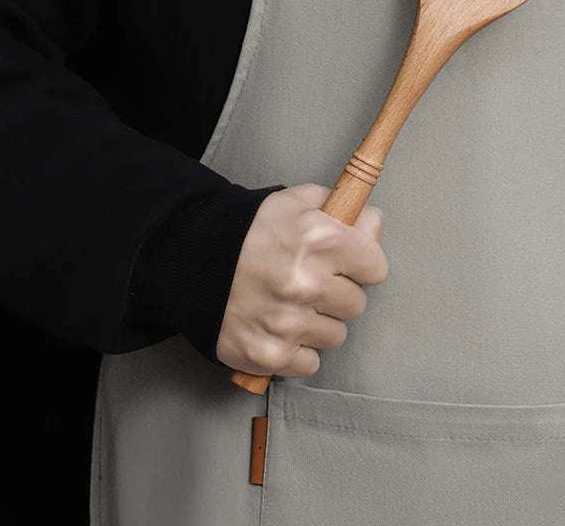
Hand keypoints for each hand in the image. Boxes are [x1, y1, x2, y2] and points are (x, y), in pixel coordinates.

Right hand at [215, 183, 387, 377]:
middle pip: (356, 304)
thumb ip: (340, 208)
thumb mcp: (294, 202)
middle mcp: (307, 283)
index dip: (360, 264)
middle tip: (308, 281)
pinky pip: (309, 363)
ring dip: (318, 322)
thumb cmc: (247, 229)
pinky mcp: (269, 355)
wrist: (189, 257)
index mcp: (320, 240)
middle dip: (337, 293)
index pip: (376, 268)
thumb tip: (372, 222)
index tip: (344, 264)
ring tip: (289, 303)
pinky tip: (278, 327)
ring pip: (335, 335)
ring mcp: (288, 323)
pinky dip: (297, 350)